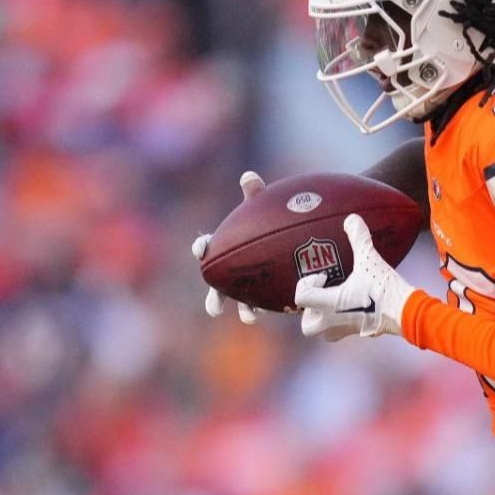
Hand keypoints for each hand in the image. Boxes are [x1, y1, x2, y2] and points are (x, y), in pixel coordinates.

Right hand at [192, 171, 268, 323]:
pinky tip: (271, 313)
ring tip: (250, 318)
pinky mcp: (264, 291)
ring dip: (244, 310)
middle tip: (214, 309)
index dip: (201, 248)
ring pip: (239, 299)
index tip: (201, 250)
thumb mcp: (263, 206)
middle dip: (215, 297)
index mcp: (224, 245)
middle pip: (217, 283)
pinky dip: (264, 308)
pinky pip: (262, 303)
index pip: (207, 247)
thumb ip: (256, 193)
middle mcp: (231, 267)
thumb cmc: (270, 219)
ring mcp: (246, 282)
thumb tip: (249, 177)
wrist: (293, 238)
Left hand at [293, 214, 416, 340]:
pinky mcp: (360, 331)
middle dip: (310, 310)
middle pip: (307, 325)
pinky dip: (343, 320)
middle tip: (322, 294)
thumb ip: (358, 238)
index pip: (301, 297)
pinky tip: (354, 305)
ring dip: (324, 318)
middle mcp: (333, 321)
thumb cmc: (383, 289)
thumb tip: (351, 219)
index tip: (323, 276)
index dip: (307, 284)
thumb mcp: (369, 259)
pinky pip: (343, 330)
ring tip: (335, 301)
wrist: (405, 312)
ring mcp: (346, 330)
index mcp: (329, 304)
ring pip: (324, 332)